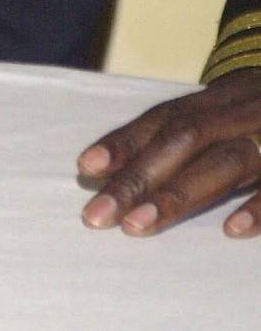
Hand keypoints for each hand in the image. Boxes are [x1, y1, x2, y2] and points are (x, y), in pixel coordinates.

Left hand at [78, 69, 260, 235]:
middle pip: (184, 138)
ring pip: (225, 161)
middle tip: (99, 216)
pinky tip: (231, 229)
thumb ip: (176, 133)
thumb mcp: (225, 111)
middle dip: (139, 176)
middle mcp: (241, 111)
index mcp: (219, 100)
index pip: (165, 119)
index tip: (86, 170)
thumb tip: (104, 166)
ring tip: (139, 224)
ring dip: (180, 193)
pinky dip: (259, 206)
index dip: (126, 141)